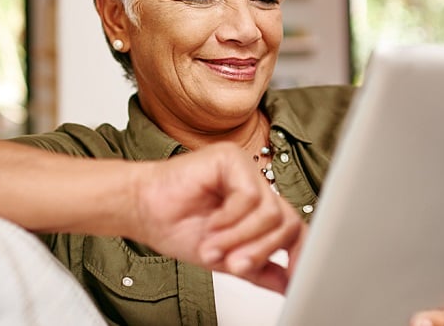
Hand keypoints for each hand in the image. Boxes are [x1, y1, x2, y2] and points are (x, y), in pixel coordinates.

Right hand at [129, 142, 305, 292]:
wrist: (142, 210)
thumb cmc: (176, 226)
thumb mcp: (226, 259)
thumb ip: (259, 269)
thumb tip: (289, 285)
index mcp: (259, 209)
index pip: (293, 228)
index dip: (301, 253)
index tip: (298, 279)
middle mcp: (257, 188)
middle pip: (286, 223)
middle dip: (260, 250)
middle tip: (235, 264)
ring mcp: (246, 171)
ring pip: (269, 212)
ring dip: (240, 237)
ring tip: (213, 246)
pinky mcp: (232, 159)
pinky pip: (249, 195)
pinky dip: (230, 217)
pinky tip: (211, 222)